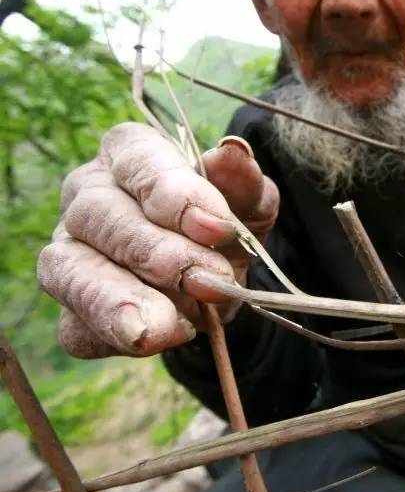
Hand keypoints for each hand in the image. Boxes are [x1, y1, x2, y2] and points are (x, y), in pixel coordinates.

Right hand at [37, 123, 278, 357]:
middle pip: (98, 215)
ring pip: (69, 270)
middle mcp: (87, 196)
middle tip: (207, 279)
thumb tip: (232, 152)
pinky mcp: (72, 310)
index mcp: (130, 155)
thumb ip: (243, 181)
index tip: (215, 227)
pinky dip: (110, 336)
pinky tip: (153, 339)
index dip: (174, 193)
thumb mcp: (248, 203)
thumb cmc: (224, 229)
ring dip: (117, 300)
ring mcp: (70, 253)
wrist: (218, 281)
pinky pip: (75, 326)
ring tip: (161, 325)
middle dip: (155, 252)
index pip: (136, 160)